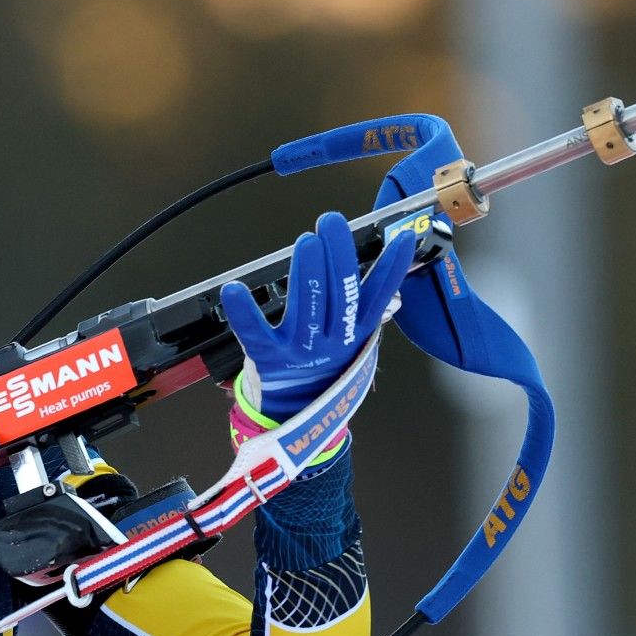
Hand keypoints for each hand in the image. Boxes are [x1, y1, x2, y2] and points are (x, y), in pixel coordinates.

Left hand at [221, 210, 416, 422]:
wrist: (300, 412)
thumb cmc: (324, 364)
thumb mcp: (352, 336)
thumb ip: (368, 303)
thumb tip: (396, 266)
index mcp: (356, 332)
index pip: (378, 296)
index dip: (391, 268)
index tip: (400, 238)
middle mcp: (334, 341)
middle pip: (340, 295)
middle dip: (337, 256)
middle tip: (331, 222)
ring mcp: (302, 351)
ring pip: (308, 308)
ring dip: (308, 273)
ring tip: (308, 242)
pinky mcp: (270, 358)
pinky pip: (256, 333)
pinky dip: (244, 312)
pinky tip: (235, 289)